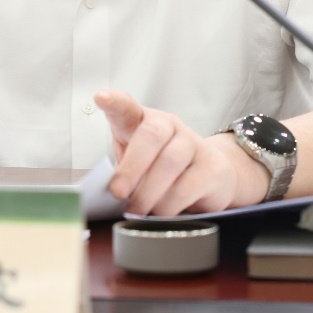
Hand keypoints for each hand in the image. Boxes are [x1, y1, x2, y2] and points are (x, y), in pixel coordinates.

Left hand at [94, 89, 268, 215]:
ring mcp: (194, 143)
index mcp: (143, 121)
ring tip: (137, 211)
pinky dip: (168, 204)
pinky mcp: (212, 167)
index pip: (127, 106)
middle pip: (152, 134)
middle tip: (118, 193)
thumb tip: (104, 195)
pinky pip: (188, 186)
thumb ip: (122, 173)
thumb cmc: (162, 170)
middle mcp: (170, 125)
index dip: (115, 101)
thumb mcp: (137, 166)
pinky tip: (160, 213)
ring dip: (149, 191)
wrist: (212, 176)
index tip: (100, 98)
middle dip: (132, 166)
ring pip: (170, 161)